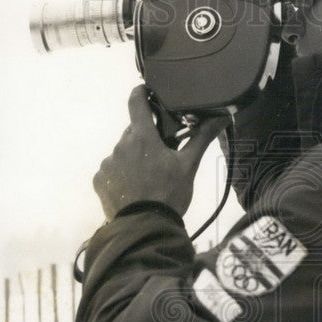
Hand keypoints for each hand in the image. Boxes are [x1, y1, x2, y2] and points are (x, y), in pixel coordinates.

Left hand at [93, 86, 227, 220]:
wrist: (146, 228)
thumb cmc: (169, 194)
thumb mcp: (188, 166)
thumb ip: (201, 137)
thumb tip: (221, 116)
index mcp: (142, 137)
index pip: (136, 102)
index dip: (141, 93)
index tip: (146, 92)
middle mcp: (120, 145)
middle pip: (133, 132)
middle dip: (145, 139)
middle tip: (161, 155)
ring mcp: (108, 164)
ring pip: (122, 152)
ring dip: (133, 159)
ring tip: (148, 179)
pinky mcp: (100, 181)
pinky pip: (111, 171)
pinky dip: (121, 176)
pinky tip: (134, 190)